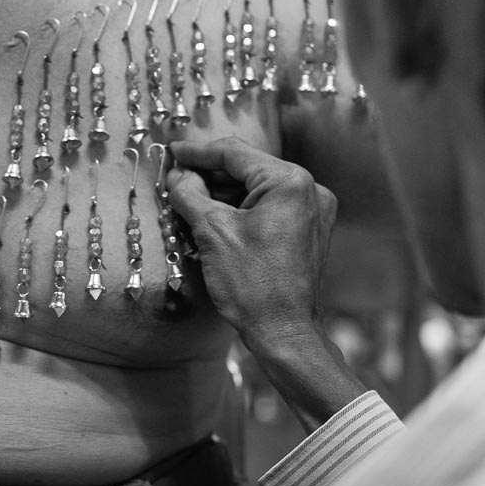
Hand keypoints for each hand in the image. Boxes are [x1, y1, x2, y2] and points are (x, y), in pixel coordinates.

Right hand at [168, 137, 366, 429]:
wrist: (284, 332)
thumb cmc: (252, 284)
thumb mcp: (211, 231)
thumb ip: (190, 193)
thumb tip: (177, 175)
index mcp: (290, 181)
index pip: (234, 153)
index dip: (197, 153)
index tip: (170, 153)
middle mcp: (309, 189)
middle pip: (247, 169)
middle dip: (209, 175)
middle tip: (175, 179)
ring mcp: (313, 211)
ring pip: (257, 189)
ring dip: (223, 194)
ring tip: (188, 202)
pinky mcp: (309, 230)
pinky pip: (269, 208)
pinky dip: (241, 210)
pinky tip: (213, 219)